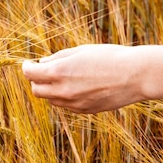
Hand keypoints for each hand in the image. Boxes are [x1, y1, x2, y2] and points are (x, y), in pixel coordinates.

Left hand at [22, 44, 142, 112]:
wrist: (135, 75)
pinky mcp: (85, 111)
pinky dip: (65, 97)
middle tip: (44, 71)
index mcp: (60, 72)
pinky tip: (79, 86)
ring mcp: (74, 104)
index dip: (27, 67)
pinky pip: (67, 105)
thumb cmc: (109, 57)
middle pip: (37, 91)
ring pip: (51, 100)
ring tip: (65, 77)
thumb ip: (58, 58)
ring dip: (50, 89)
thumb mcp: (81, 51)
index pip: (30, 75)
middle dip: (36, 80)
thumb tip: (42, 63)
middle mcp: (63, 91)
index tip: (29, 63)